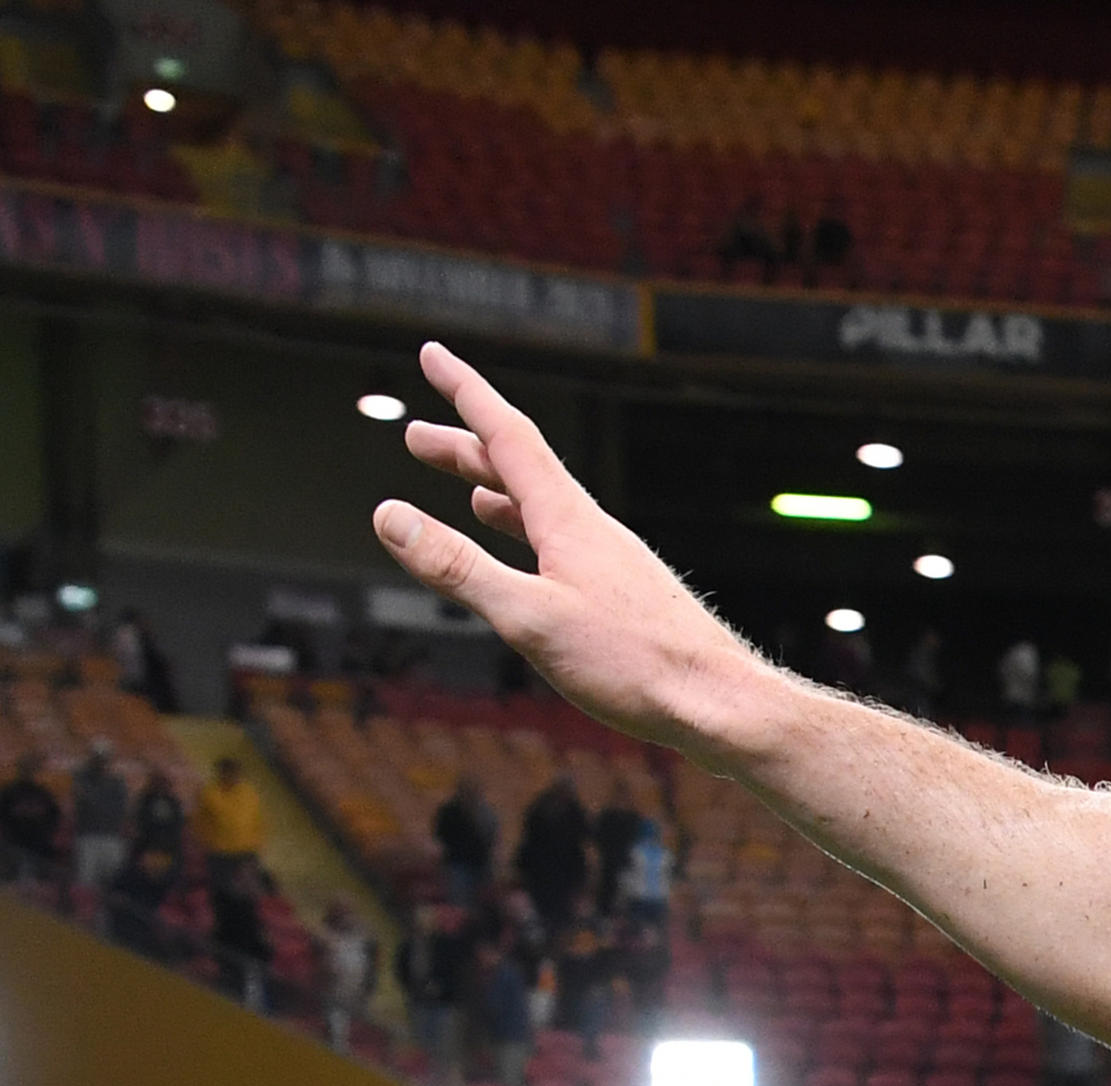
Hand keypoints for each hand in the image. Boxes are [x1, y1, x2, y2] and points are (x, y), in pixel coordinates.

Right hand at [372, 345, 773, 762]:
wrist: (721, 706)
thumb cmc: (637, 666)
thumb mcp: (529, 617)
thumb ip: (458, 568)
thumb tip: (389, 516)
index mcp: (568, 520)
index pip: (507, 435)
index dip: (465, 391)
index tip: (432, 354)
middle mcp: (591, 530)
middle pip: (521, 469)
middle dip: (465, 448)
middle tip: (415, 437)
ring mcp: (610, 561)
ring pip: (542, 509)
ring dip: (494, 492)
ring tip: (461, 487)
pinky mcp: (623, 595)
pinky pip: (563, 545)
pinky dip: (530, 534)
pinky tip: (526, 553)